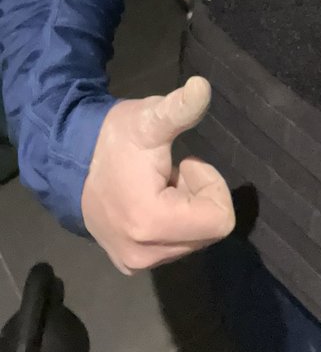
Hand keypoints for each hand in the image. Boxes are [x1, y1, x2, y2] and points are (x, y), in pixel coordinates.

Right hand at [82, 76, 234, 273]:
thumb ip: (179, 109)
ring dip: (185, 210)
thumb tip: (203, 86)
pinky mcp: (129, 265)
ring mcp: (135, 264)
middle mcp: (145, 254)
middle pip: (209, 231)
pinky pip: (174, 248)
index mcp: (152, 223)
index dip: (209, 185)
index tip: (184, 164)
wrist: (69, 162)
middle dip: (198, 197)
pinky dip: (171, 225)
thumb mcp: (148, 119)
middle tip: (170, 174)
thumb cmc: (114, 139)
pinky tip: (148, 202)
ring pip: (194, 240)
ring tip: (157, 186)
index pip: (220, 218)